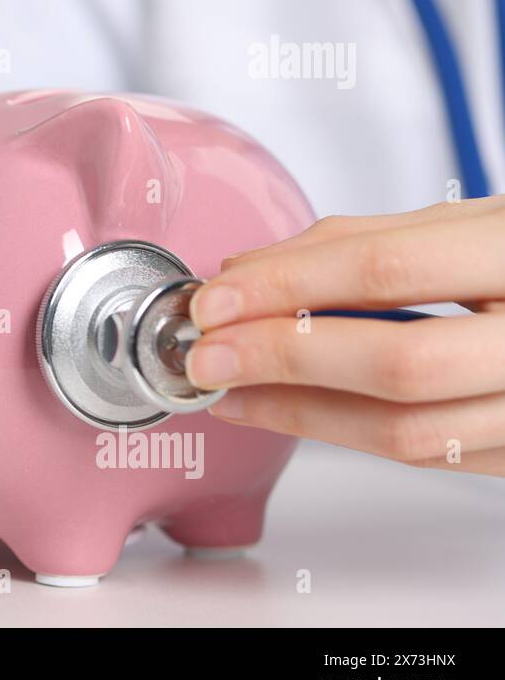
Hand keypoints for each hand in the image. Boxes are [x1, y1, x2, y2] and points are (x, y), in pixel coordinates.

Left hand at [186, 197, 504, 476]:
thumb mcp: (472, 223)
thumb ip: (362, 241)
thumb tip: (248, 270)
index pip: (390, 267)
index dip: (289, 286)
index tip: (215, 299)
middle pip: (399, 364)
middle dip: (285, 360)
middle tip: (207, 355)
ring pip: (409, 432)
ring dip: (299, 413)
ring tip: (231, 390)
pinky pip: (427, 456)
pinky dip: (344, 433)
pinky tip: (292, 410)